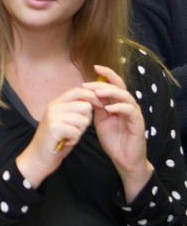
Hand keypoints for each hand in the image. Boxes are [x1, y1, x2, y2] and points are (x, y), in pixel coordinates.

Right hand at [16, 86, 97, 187]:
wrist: (37, 158)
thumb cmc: (56, 141)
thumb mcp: (65, 121)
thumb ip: (76, 110)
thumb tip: (94, 101)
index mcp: (56, 104)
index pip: (77, 91)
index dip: (92, 96)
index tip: (100, 105)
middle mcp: (53, 107)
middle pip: (85, 106)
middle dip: (87, 120)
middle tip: (76, 129)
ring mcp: (52, 116)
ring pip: (83, 120)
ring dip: (80, 131)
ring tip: (69, 136)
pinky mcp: (54, 128)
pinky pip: (77, 131)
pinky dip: (74, 139)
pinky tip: (66, 142)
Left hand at [83, 64, 151, 201]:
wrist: (123, 159)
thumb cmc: (112, 139)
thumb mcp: (100, 120)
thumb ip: (96, 107)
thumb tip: (86, 93)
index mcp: (118, 103)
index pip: (114, 84)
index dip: (106, 75)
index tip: (94, 67)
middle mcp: (128, 106)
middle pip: (120, 86)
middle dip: (105, 81)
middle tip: (88, 83)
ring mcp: (134, 114)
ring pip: (126, 96)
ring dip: (111, 93)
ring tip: (97, 92)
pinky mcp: (138, 124)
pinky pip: (130, 111)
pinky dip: (119, 107)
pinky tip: (108, 108)